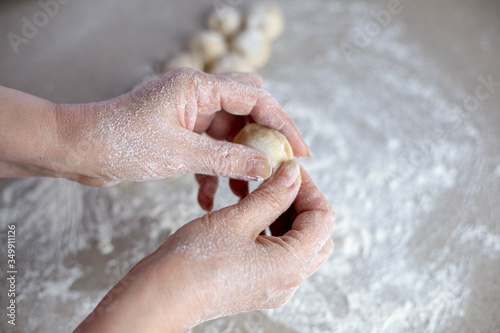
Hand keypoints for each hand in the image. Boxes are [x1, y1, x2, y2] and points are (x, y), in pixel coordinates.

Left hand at [53, 68, 308, 185]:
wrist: (77, 150)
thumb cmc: (120, 142)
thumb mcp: (181, 153)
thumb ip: (228, 158)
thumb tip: (267, 165)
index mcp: (197, 87)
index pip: (255, 98)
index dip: (282, 125)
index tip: (300, 151)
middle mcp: (196, 95)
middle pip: (247, 110)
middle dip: (265, 139)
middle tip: (279, 164)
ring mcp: (188, 114)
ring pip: (229, 134)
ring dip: (239, 161)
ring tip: (246, 191)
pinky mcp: (178, 133)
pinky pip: (208, 149)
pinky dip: (214, 171)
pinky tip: (209, 198)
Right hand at [75, 160, 334, 331]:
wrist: (162, 295)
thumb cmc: (194, 262)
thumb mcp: (238, 219)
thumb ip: (272, 195)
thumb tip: (293, 174)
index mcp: (291, 264)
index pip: (323, 218)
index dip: (309, 188)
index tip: (289, 169)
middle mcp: (288, 280)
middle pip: (316, 234)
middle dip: (301, 202)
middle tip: (280, 181)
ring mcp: (273, 285)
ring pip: (298, 243)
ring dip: (286, 215)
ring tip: (262, 193)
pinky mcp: (257, 284)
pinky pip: (278, 253)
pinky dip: (272, 230)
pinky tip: (250, 212)